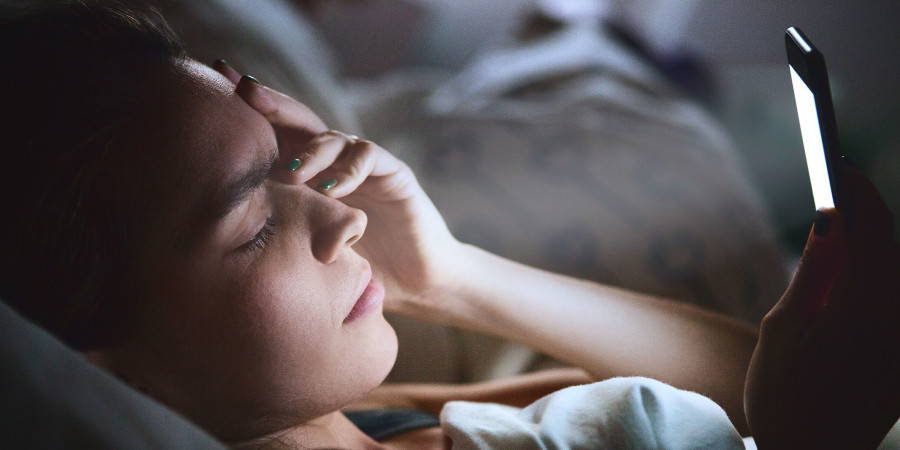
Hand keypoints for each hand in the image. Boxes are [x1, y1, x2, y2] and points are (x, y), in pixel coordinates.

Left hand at [211, 62, 464, 318]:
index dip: (248, 110)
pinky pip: (368, 158)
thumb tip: (215, 230)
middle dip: (271, 104)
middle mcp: (334, 162)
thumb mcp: (307, 246)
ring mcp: (365, 165)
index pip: (275, 134)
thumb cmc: (357, 266)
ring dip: (310, 152)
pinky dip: (347, 170)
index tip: (216, 81)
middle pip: (300, 120)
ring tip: (293, 174)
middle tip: (244, 91)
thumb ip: (276, 230)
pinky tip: (330, 189)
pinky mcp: (395, 174)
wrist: (417, 281)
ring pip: (332, 138)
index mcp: (310, 173)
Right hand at [744, 164, 899, 448]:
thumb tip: (831, 219)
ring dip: (872, 247)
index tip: (839, 167)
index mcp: (864, 313)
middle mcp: (897, 323)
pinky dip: (876, 276)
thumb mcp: (784, 326)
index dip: (859, 193)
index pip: (874, 232)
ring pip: (895, 272)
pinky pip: (895, 298)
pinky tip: (852, 274)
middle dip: (867, 216)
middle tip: (836, 193)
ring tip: (840, 233)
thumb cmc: (783, 394)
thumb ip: (814, 271)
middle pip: (892, 249)